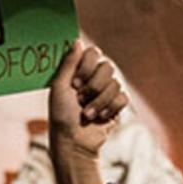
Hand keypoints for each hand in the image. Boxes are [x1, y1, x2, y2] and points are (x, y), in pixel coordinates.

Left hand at [47, 40, 128, 183]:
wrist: (74, 142)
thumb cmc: (61, 116)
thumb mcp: (59, 87)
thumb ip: (68, 63)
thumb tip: (77, 40)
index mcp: (79, 71)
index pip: (93, 52)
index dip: (87, 66)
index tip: (75, 83)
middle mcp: (94, 78)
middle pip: (107, 66)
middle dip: (94, 86)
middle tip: (80, 98)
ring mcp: (106, 92)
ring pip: (115, 84)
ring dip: (99, 101)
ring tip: (87, 114)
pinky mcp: (116, 106)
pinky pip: (123, 98)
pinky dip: (110, 109)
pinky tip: (101, 118)